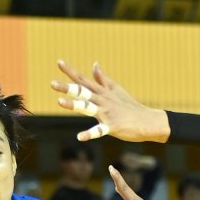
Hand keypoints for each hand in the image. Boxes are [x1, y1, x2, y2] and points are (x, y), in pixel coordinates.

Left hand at [51, 59, 169, 142]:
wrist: (147, 121)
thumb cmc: (130, 106)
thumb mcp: (116, 90)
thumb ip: (103, 79)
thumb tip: (94, 64)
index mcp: (102, 93)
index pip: (84, 80)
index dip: (71, 71)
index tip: (59, 62)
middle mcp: (103, 100)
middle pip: (82, 92)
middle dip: (67, 88)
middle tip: (52, 83)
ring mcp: (107, 113)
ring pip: (88, 107)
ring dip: (74, 105)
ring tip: (59, 102)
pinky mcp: (112, 126)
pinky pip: (99, 131)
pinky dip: (90, 134)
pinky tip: (79, 137)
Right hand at [105, 165, 161, 199]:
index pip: (123, 188)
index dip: (116, 178)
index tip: (111, 169)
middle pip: (125, 186)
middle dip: (117, 176)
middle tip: (111, 167)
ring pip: (127, 190)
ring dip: (119, 182)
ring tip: (114, 175)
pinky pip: (128, 194)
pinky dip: (122, 189)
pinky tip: (119, 189)